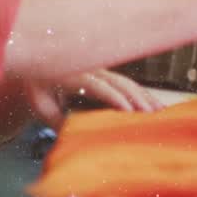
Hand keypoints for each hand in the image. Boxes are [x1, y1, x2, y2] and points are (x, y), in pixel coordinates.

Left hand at [24, 69, 162, 128]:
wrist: (34, 58)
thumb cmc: (37, 85)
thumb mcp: (41, 105)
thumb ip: (56, 120)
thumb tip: (73, 137)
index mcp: (75, 76)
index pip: (101, 87)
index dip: (116, 99)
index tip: (130, 113)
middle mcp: (92, 71)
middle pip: (120, 82)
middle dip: (138, 99)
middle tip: (153, 117)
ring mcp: (100, 70)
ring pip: (127, 81)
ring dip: (145, 96)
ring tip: (161, 112)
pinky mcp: (105, 74)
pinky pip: (126, 82)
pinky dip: (142, 92)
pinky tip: (154, 104)